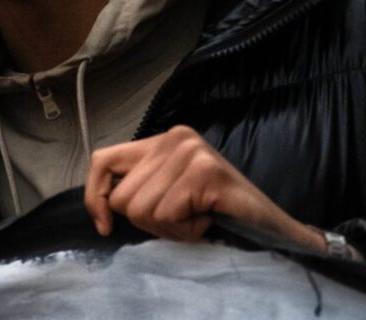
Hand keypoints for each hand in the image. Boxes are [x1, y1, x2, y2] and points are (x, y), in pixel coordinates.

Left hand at [83, 126, 325, 251]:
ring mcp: (190, 151)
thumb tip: (99, 206)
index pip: (102, 162)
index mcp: (161, 139)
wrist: (269, 227)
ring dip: (170, 227)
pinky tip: (207, 220)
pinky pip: (165, 214)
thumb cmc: (215, 214)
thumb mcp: (166, 195)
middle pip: (122, 197)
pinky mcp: (204, 170)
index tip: (104, 226)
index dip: (96, 197)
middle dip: (149, 221)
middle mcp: (174, 136)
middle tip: (184, 218)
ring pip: (141, 209)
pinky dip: (185, 229)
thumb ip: (136, 187)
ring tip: (197, 217)